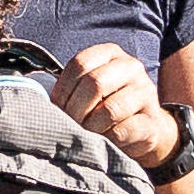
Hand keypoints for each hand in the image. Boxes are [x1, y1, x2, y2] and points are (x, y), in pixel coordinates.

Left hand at [51, 38, 173, 167]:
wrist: (144, 128)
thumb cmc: (106, 105)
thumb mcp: (90, 89)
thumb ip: (71, 87)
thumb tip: (41, 101)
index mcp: (111, 54)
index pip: (80, 63)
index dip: (63, 88)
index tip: (57, 107)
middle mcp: (131, 67)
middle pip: (94, 83)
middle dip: (75, 109)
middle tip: (69, 123)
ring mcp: (145, 92)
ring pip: (110, 110)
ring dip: (90, 126)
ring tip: (85, 133)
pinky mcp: (152, 121)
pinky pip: (123, 131)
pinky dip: (107, 139)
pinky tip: (104, 140)